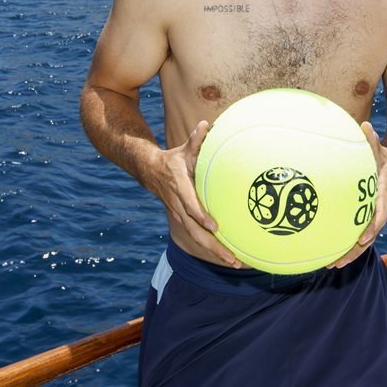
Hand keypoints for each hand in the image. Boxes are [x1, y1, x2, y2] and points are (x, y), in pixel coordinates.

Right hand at [150, 120, 241, 267]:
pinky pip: (196, 237)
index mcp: (180, 188)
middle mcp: (179, 206)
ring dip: (215, 252)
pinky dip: (210, 248)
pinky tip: (227, 255)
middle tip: (233, 259)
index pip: (190, 205)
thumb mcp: (183, 150)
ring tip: (235, 263)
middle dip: (213, 247)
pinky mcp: (182, 220)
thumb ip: (195, 140)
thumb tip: (204, 124)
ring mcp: (179, 215)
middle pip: (195, 231)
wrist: (151, 171)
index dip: (201, 216)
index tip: (215, 226)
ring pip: (196, 238)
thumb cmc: (174, 159)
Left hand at [328, 122, 386, 268]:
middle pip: (368, 237)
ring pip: (360, 241)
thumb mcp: (380, 149)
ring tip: (328, 265)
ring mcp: (370, 216)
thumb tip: (365, 125)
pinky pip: (353, 232)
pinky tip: (325, 249)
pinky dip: (343, 242)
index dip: (371, 228)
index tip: (362, 239)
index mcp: (381, 197)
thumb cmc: (384, 158)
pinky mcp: (363, 217)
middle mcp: (377, 211)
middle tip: (337, 263)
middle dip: (354, 252)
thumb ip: (372, 140)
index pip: (378, 216)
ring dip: (347, 254)